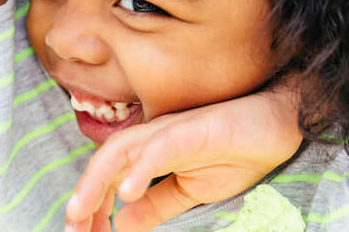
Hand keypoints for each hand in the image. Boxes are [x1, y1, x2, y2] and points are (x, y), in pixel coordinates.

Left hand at [65, 84, 301, 231]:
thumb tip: (124, 224)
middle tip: (71, 229)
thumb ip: (157, 204)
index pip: (109, 176)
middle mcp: (153, 137)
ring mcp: (171, 131)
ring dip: (97, 182)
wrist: (277, 126)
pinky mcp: (193, 129)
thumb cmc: (237, 152)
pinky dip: (140, 168)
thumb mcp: (192, 190)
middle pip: (105, 161)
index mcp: (150, 151)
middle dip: (83, 196)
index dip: (91, 204)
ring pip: (121, 151)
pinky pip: (160, 147)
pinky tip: (126, 192)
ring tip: (81, 212)